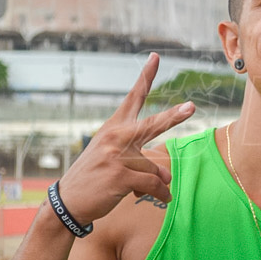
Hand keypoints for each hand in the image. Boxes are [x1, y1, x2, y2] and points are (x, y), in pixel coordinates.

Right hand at [56, 53, 195, 223]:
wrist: (68, 202)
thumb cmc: (95, 178)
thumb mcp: (114, 160)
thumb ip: (142, 159)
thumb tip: (166, 176)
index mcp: (113, 128)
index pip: (133, 98)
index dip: (146, 77)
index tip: (156, 57)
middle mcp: (115, 137)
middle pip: (153, 125)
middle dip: (174, 117)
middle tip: (191, 107)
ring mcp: (117, 156)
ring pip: (156, 167)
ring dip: (157, 182)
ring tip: (139, 190)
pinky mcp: (121, 175)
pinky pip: (154, 183)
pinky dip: (161, 194)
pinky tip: (161, 199)